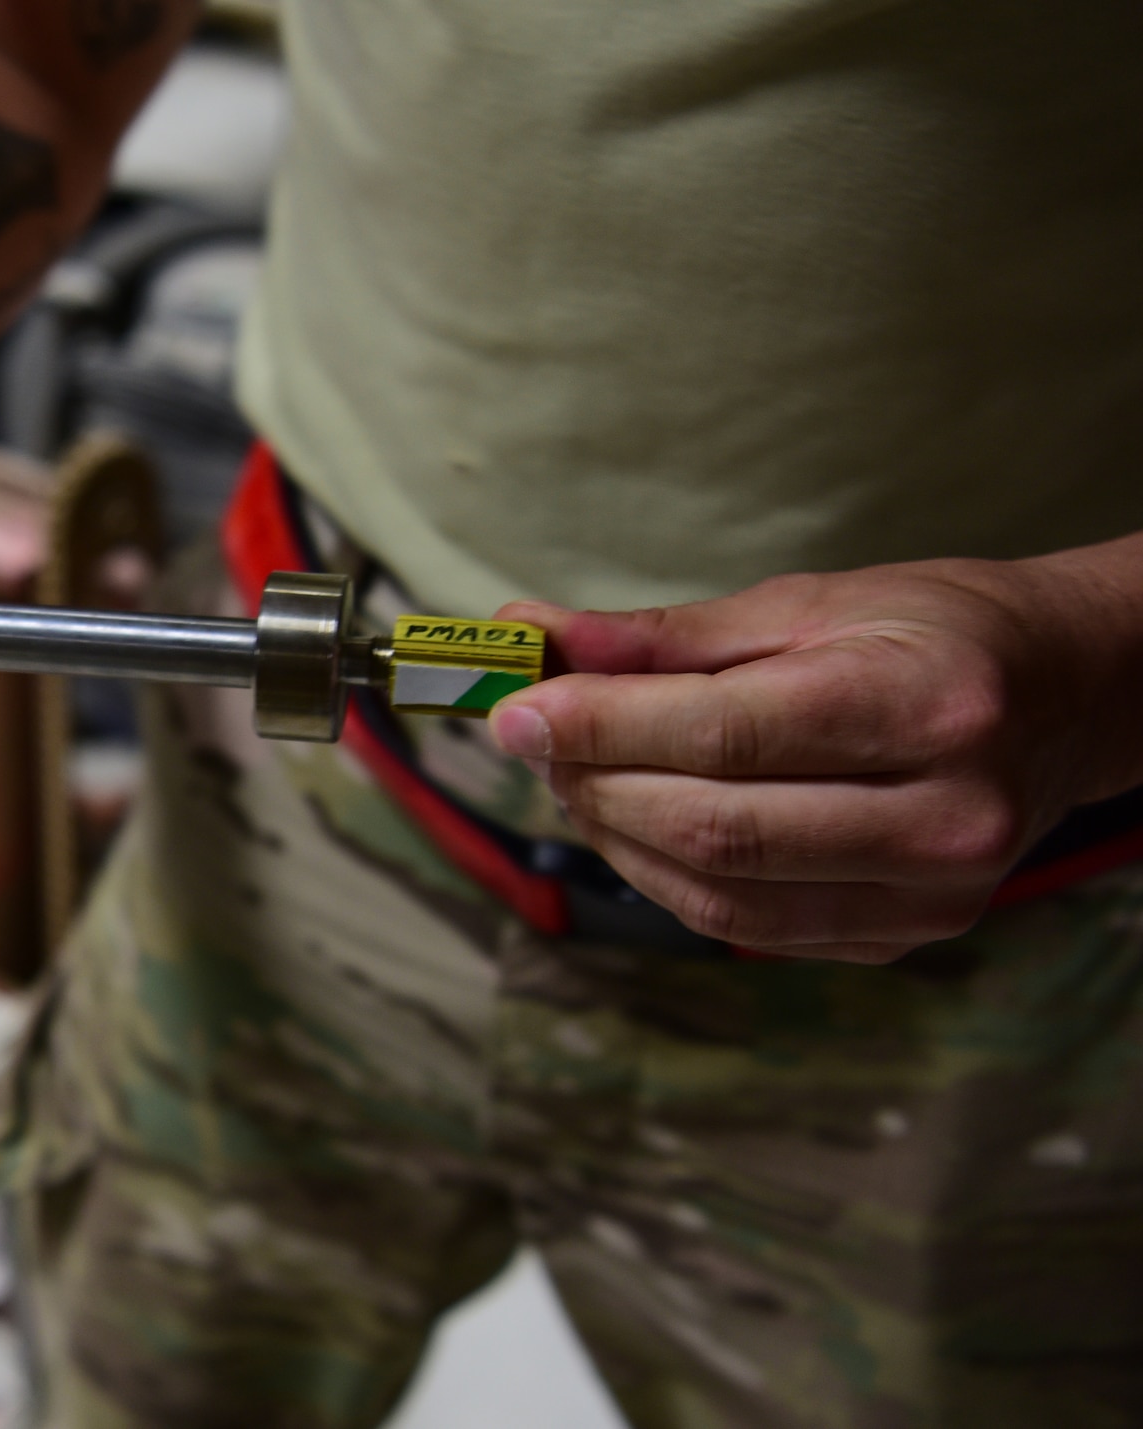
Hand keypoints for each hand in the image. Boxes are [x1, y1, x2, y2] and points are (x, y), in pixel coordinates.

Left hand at [490, 551, 1142, 962]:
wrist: (1061, 699)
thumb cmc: (930, 633)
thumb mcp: (801, 606)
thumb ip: (661, 636)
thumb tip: (531, 640)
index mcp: (926, 706)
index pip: (725, 735)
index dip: (600, 727)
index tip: (516, 710)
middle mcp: (941, 817)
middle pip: (713, 827)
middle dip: (594, 782)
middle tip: (535, 738)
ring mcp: (929, 895)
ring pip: (715, 893)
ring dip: (615, 836)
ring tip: (577, 775)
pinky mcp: (901, 939)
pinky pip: (744, 925)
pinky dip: (664, 875)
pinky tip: (638, 821)